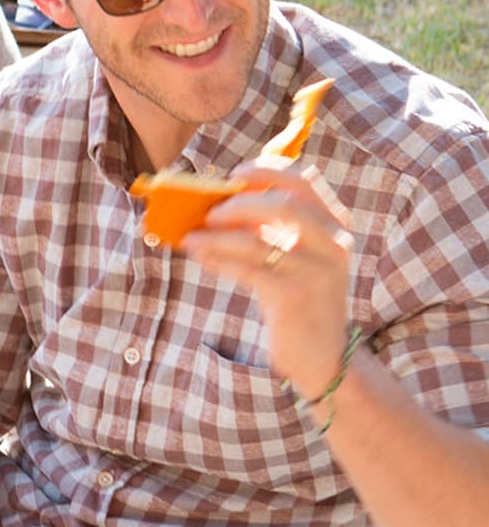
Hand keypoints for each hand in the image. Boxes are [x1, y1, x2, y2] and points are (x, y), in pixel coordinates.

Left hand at [178, 163, 355, 396]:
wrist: (322, 356)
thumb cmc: (299, 301)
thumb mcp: (294, 258)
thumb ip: (270, 230)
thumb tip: (219, 203)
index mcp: (335, 226)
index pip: (305, 181)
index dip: (267, 170)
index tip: (235, 173)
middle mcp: (333, 243)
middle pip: (285, 202)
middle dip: (240, 200)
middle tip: (210, 209)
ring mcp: (316, 270)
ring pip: (258, 239)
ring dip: (217, 233)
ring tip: (191, 234)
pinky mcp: (293, 296)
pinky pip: (246, 269)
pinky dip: (217, 257)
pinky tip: (199, 254)